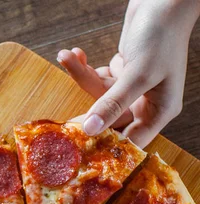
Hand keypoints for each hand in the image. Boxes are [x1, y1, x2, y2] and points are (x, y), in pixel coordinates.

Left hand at [57, 0, 199, 147]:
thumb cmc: (161, 35)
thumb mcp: (138, 74)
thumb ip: (113, 103)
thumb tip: (91, 130)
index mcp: (160, 110)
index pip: (130, 141)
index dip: (106, 145)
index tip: (78, 147)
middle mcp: (146, 102)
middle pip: (109, 118)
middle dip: (85, 108)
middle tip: (61, 113)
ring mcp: (132, 88)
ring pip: (99, 95)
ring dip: (81, 75)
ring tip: (66, 56)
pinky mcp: (121, 73)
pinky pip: (97, 78)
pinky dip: (85, 67)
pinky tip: (75, 54)